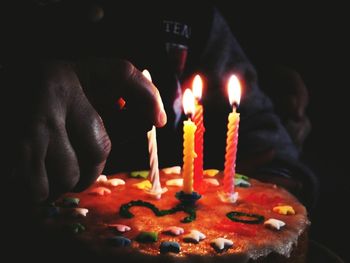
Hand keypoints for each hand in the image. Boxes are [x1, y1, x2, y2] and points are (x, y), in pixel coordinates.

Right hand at [6, 59, 165, 202]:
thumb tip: (122, 106)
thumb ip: (80, 95)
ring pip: (69, 175)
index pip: (120, 73)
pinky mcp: (12, 156)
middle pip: (99, 149)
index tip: (159, 117)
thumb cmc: (12, 98)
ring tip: (36, 167)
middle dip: (86, 168)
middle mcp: (51, 95)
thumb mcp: (44, 86)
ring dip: (57, 182)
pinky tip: (21, 175)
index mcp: (62, 74)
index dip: (146, 93)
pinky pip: (37, 190)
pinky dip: (32, 191)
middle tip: (68, 167)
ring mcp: (31, 127)